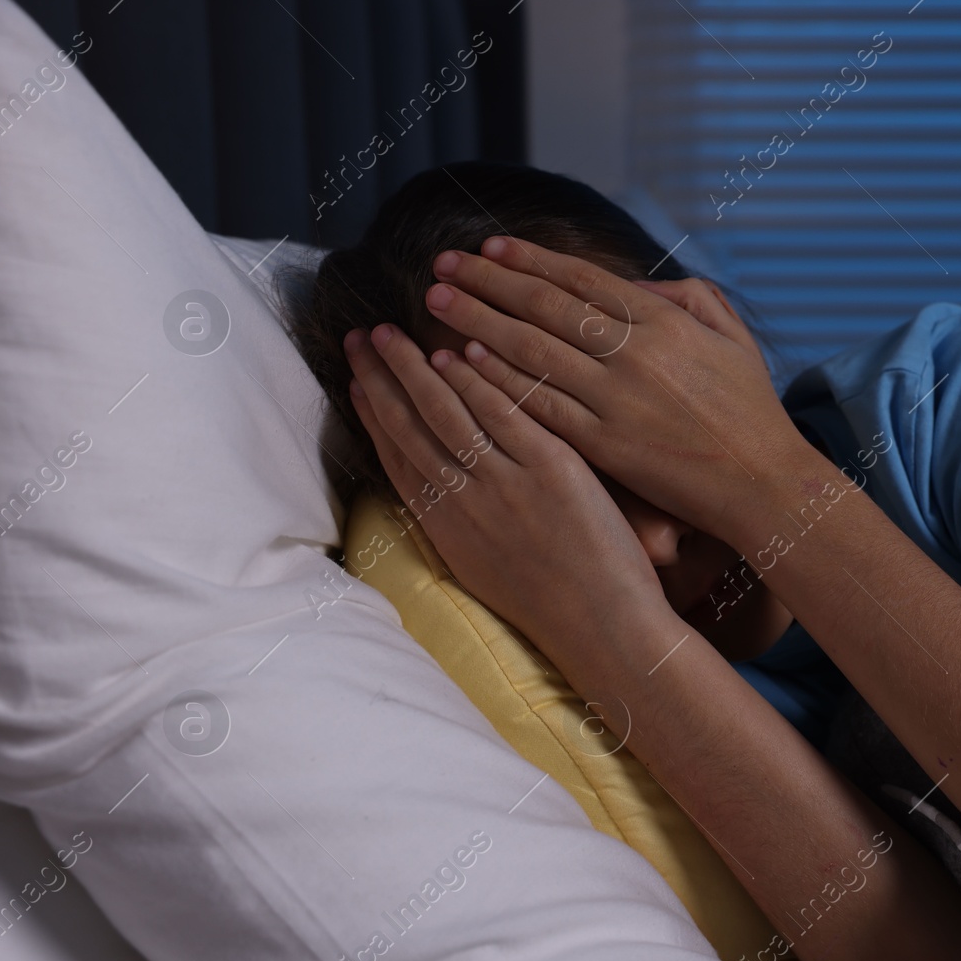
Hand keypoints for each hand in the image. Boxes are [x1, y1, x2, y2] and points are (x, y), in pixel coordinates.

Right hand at [342, 322, 677, 666]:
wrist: (603, 629)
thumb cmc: (556, 607)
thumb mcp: (487, 571)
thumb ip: (462, 528)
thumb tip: (443, 495)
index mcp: (446, 529)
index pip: (397, 458)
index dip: (373, 415)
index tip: (356, 379)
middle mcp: (464, 503)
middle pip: (410, 428)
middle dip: (380, 378)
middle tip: (358, 336)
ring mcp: (505, 484)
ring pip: (446, 413)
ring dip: (415, 368)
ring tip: (393, 331)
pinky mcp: (550, 470)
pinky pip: (503, 414)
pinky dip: (478, 381)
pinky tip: (459, 350)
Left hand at [421, 239, 815, 543]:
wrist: (763, 482)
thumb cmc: (751, 411)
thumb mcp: (733, 338)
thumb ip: (690, 298)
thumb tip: (640, 282)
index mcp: (665, 321)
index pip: (582, 279)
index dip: (531, 259)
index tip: (491, 247)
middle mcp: (635, 352)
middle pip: (544, 306)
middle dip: (488, 281)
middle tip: (443, 264)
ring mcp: (616, 399)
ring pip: (532, 349)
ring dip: (478, 320)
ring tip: (438, 301)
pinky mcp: (605, 444)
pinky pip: (540, 403)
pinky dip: (500, 378)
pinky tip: (467, 360)